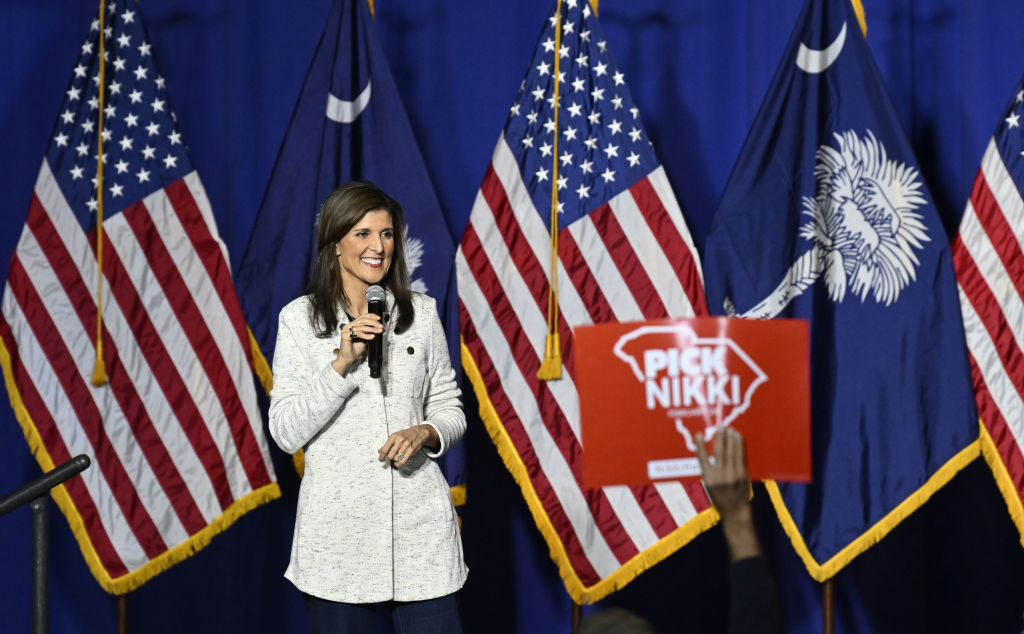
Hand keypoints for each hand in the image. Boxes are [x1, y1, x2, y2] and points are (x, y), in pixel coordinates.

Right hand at [332, 311, 383, 373]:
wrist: (348, 357)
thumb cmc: (355, 348)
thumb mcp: (365, 338)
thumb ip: (370, 332)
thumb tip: (380, 328)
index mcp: (352, 325)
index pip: (362, 317)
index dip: (371, 316)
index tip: (379, 318)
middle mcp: (348, 326)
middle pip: (362, 320)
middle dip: (373, 323)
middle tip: (381, 326)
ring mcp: (346, 330)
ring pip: (361, 327)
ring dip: (372, 329)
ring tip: (379, 331)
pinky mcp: (345, 336)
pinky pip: (358, 333)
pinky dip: (366, 335)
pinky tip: (372, 336)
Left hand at [378, 424, 438, 467]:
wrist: (418, 432)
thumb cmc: (406, 435)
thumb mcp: (395, 436)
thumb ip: (387, 444)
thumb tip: (380, 451)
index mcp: (394, 437)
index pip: (385, 449)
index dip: (381, 456)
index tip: (381, 459)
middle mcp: (400, 441)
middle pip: (390, 455)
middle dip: (389, 458)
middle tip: (390, 457)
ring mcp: (406, 446)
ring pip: (396, 458)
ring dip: (395, 460)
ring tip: (395, 458)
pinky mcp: (411, 450)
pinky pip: (403, 461)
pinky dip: (399, 464)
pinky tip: (397, 463)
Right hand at [696, 427, 758, 560]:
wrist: (735, 510)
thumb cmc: (720, 497)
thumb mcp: (709, 486)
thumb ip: (709, 471)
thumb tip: (707, 453)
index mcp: (708, 479)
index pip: (703, 458)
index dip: (700, 445)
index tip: (699, 434)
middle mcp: (720, 476)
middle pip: (719, 452)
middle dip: (719, 438)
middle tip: (720, 426)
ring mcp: (732, 475)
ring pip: (731, 452)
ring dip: (730, 439)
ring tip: (729, 429)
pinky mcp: (743, 475)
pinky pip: (740, 457)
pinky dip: (739, 446)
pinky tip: (738, 438)